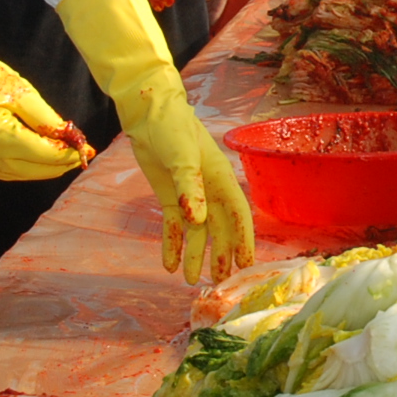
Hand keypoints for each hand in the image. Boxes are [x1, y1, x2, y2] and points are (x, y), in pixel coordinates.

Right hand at [0, 0, 91, 181]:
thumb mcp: (20, 92)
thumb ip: (46, 119)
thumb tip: (68, 137)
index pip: (41, 155)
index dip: (66, 154)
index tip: (87, 149)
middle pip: (31, 170)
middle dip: (57, 164)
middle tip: (80, 154)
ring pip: (17, 174)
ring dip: (41, 168)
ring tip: (63, 156)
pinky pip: (2, 170)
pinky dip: (22, 167)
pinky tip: (37, 158)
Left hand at [55, 0, 255, 283]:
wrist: (149, 113)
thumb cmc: (174, 129)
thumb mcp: (183, 158)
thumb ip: (190, 189)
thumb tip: (198, 220)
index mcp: (222, 180)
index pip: (239, 216)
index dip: (244, 241)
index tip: (246, 266)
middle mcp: (210, 192)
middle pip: (221, 230)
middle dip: (222, 255)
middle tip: (219, 283)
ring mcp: (190, 195)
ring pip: (197, 233)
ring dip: (195, 255)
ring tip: (190, 281)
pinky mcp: (170, 197)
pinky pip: (174, 227)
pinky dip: (172, 244)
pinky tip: (168, 264)